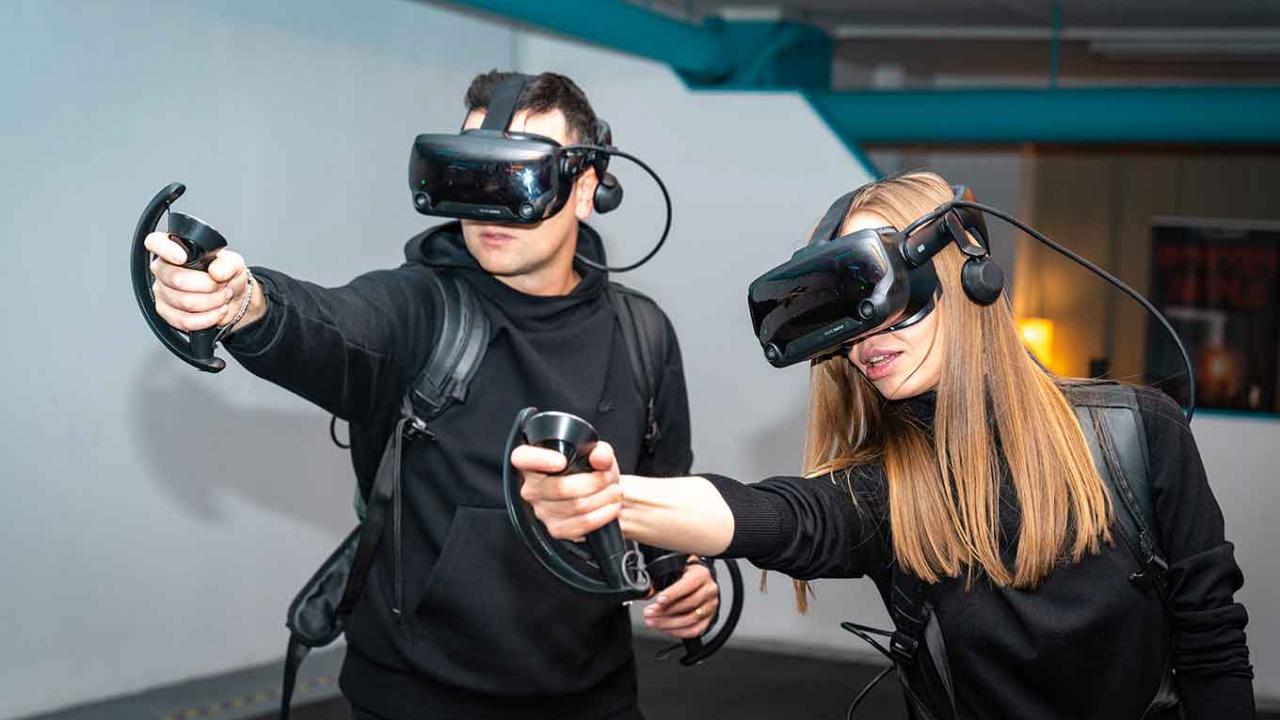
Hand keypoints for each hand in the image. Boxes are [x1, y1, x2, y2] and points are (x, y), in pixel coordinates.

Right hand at [145, 232, 259, 332]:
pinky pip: (183, 320)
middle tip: (221, 285)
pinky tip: (216, 311)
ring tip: (222, 297)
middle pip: (176, 279)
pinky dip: (206, 318)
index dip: (166, 249)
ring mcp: (162, 292)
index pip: (155, 242)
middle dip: (207, 286)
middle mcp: (163, 269)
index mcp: (174, 249)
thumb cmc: (226, 275)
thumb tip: (216, 272)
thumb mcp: (234, 263)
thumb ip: (228, 264)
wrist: (231, 298)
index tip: (183, 258)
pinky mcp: (166, 313)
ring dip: (211, 302)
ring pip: (183, 302)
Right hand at [511, 441, 621, 540]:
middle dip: (595, 482)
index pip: (522, 458)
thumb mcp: (597, 454)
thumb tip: (600, 458)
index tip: (561, 461)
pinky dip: (602, 515)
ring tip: (614, 491)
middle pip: (561, 487)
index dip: (540, 459)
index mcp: (534, 463)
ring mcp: (541, 511)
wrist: (598, 495)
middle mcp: (532, 488)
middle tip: (608, 478)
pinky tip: (610, 507)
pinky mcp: (555, 529)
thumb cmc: (591, 471)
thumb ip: (600, 452)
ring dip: (603, 498)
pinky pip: (581, 524)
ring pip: (575, 506)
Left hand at [643, 558, 718, 638]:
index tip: (659, 600)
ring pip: (691, 619)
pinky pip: (695, 630)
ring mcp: (710, 606)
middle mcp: (709, 590)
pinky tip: (665, 628)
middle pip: (689, 604)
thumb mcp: (672, 572)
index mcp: (701, 575)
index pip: (688, 585)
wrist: (698, 582)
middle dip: (665, 611)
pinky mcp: (709, 620)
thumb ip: (659, 581)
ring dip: (668, 623)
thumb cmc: (685, 576)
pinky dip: (678, 632)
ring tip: (653, 622)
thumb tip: (647, 593)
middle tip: (649, 613)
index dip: (673, 594)